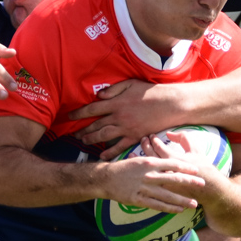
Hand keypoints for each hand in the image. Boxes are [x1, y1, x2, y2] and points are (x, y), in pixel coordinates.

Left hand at [71, 80, 187, 157]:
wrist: (170, 104)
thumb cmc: (150, 92)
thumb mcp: (131, 84)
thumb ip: (113, 89)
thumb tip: (99, 96)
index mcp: (116, 103)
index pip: (92, 109)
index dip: (79, 113)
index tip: (70, 116)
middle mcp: (119, 116)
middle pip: (96, 125)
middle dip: (83, 129)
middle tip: (74, 134)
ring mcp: (126, 128)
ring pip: (104, 136)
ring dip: (92, 139)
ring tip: (83, 141)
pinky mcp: (135, 136)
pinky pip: (119, 146)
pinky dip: (110, 152)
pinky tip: (101, 156)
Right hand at [103, 154, 203, 213]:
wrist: (106, 178)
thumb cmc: (124, 168)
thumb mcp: (140, 160)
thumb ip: (154, 162)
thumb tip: (168, 163)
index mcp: (149, 163)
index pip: (172, 164)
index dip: (185, 168)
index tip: (196, 170)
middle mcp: (148, 175)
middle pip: (173, 179)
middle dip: (189, 182)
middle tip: (202, 184)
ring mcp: (144, 188)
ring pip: (167, 195)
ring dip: (182, 200)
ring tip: (194, 203)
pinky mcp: (139, 199)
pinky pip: (157, 205)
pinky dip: (169, 208)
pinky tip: (178, 210)